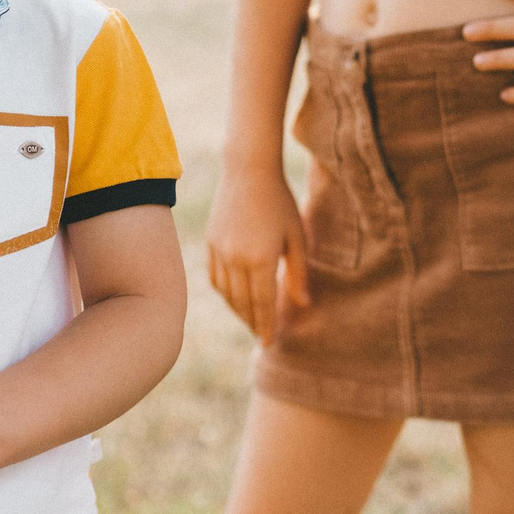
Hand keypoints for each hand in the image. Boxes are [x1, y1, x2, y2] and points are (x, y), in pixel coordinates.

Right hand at [205, 161, 309, 341]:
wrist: (247, 170)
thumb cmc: (279, 201)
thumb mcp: (297, 236)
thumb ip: (298, 273)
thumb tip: (303, 304)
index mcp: (261, 260)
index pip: (263, 304)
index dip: (266, 326)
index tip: (268, 343)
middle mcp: (236, 259)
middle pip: (243, 303)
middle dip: (252, 322)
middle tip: (260, 335)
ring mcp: (220, 251)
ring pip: (226, 293)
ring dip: (237, 310)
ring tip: (249, 319)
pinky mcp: (210, 243)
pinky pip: (215, 278)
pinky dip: (224, 292)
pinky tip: (234, 296)